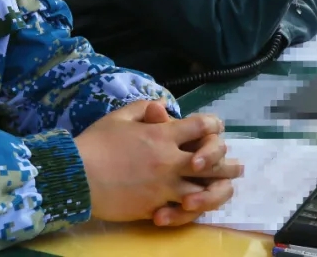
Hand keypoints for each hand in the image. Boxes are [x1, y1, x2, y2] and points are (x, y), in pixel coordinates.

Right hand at [74, 102, 238, 223]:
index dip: (212, 124)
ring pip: (204, 189)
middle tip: (238, 167)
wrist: (78, 176)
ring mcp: (165, 186)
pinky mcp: (156, 206)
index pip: (200, 126)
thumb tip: (160, 106)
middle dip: (227, 163)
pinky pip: (182, 210)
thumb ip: (142, 109)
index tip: (216, 127)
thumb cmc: (95, 143)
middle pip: (211, 161)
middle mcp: (170, 160)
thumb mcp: (118, 118)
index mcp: (162, 135)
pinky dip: (192, 208)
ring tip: (228, 188)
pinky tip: (199, 206)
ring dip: (219, 189)